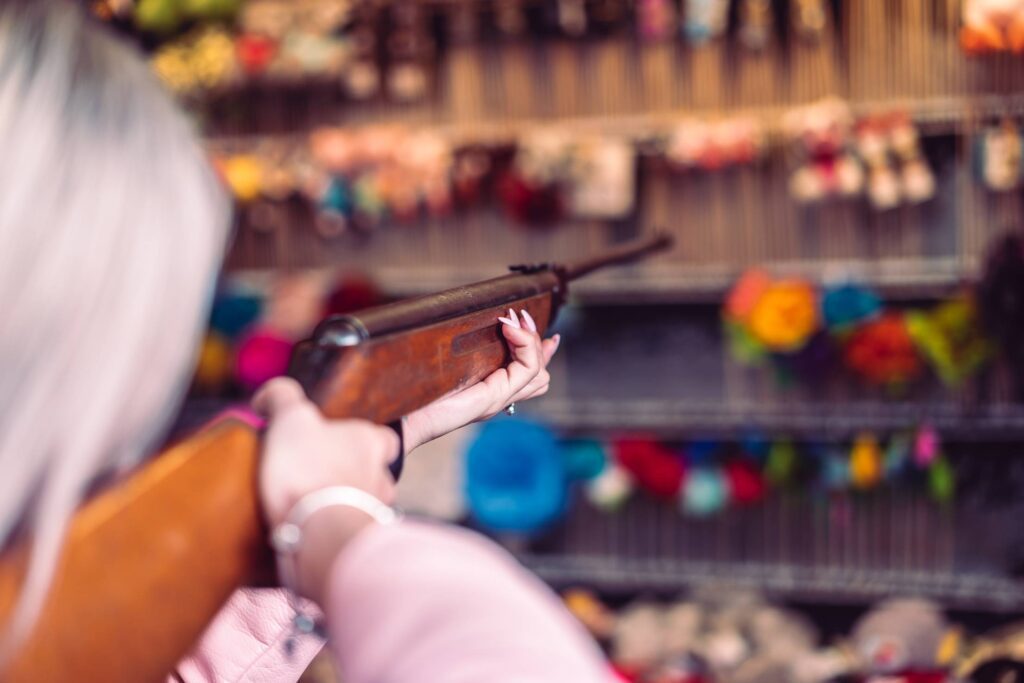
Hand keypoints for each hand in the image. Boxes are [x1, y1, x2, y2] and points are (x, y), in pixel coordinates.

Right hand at [252, 377, 399, 528]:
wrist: (317, 531)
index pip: (383, 437)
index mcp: (372, 442)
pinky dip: (331, 531)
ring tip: (310, 505)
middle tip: (316, 475)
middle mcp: (381, 477)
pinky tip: (308, 530)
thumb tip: (269, 395)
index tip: (335, 442)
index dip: (362, 438)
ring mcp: (373, 512)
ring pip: (362, 505)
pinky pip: (346, 533)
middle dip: (349, 474)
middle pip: (372, 472)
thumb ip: (283, 397)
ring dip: (341, 504)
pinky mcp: (357, 542)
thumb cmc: (309, 467)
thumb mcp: (291, 418)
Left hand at [401, 308, 559, 453]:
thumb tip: (475, 326)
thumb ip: (465, 351)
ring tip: (513, 323)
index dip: (541, 352)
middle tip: (522, 318)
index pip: (529, 376)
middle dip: (536, 342)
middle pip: (540, 375)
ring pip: (538, 372)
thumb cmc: (416, 389)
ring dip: (531, 341)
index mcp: (488, 390)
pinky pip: (528, 369)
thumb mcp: (448, 363)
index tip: (540, 329)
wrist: (404, 414)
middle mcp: (498, 397)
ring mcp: (499, 398)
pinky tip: (509, 329)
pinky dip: (525, 344)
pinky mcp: (495, 396)